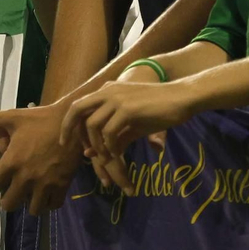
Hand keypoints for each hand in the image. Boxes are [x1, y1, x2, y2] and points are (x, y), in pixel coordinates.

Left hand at [0, 105, 81, 212]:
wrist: (72, 121)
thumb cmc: (39, 119)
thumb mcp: (12, 116)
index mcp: (11, 162)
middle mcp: (26, 177)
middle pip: (8, 204)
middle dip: (5, 200)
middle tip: (7, 192)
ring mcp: (45, 184)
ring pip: (32, 209)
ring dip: (27, 203)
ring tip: (27, 194)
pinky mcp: (62, 186)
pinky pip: (52, 205)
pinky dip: (47, 203)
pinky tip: (44, 193)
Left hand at [60, 80, 195, 192]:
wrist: (183, 97)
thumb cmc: (159, 109)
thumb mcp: (131, 123)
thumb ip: (111, 135)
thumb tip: (90, 154)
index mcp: (107, 91)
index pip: (79, 106)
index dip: (70, 124)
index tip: (67, 141)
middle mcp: (108, 92)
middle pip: (77, 109)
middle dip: (68, 129)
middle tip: (66, 146)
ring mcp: (117, 99)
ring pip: (93, 125)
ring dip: (96, 145)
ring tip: (104, 158)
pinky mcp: (128, 109)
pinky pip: (109, 132)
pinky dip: (109, 146)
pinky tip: (116, 155)